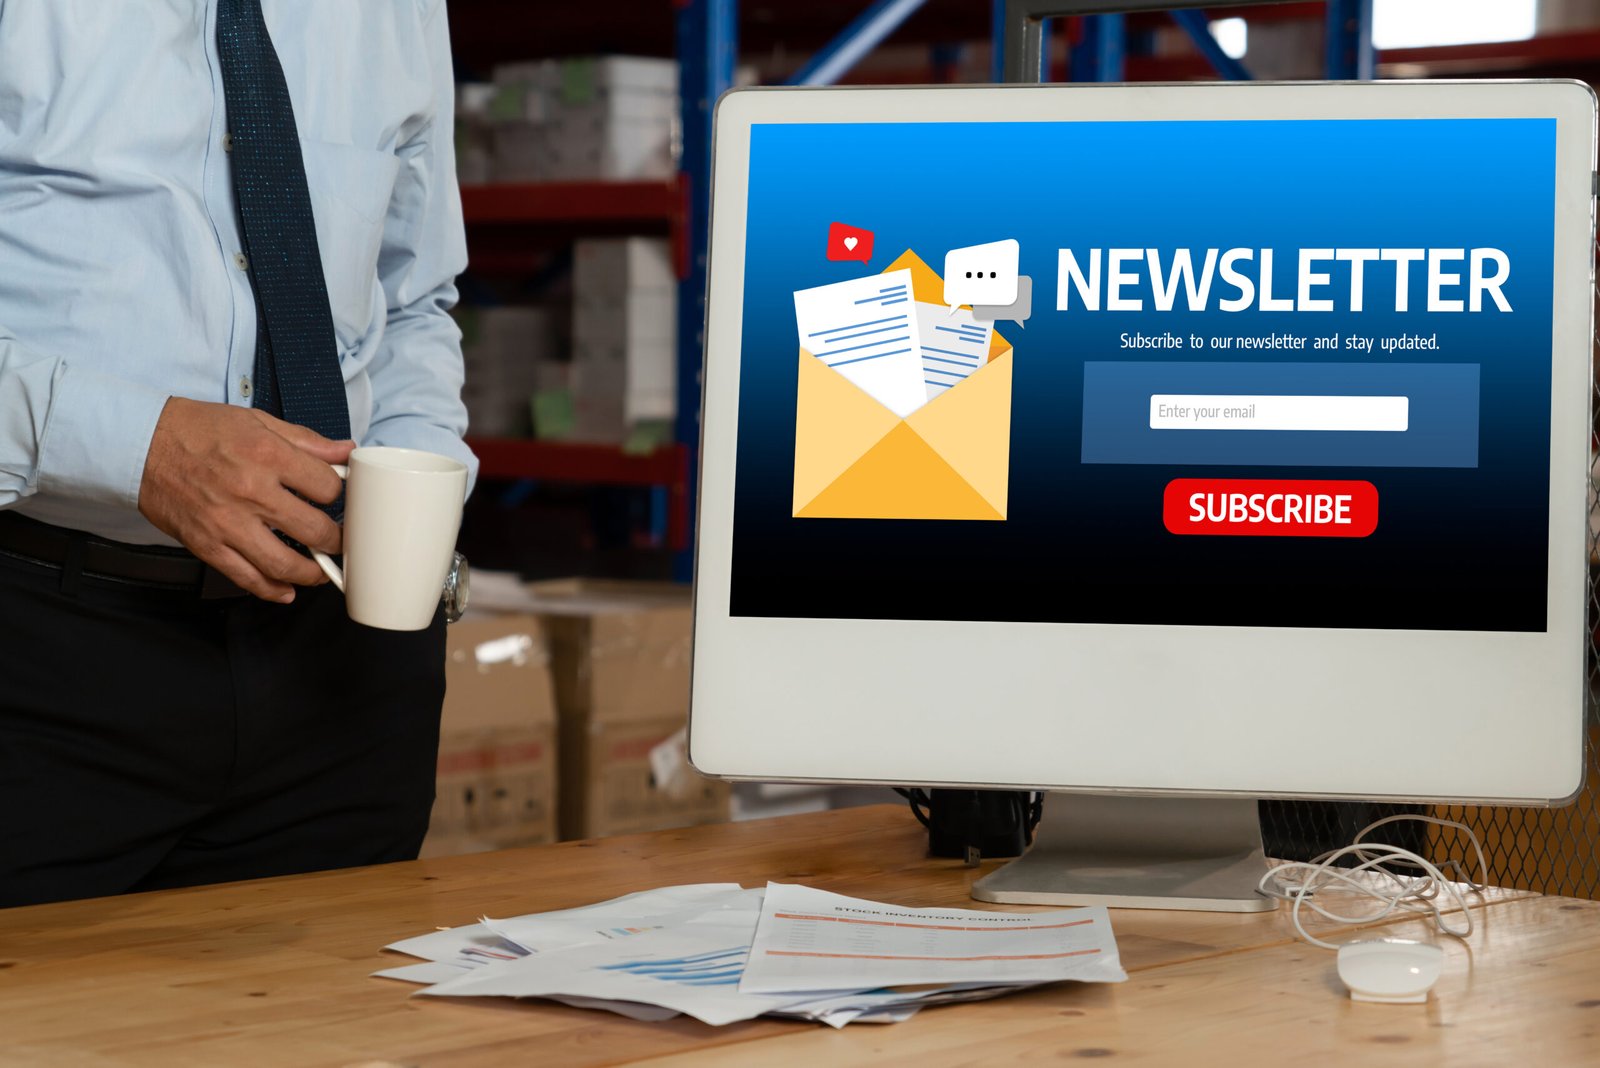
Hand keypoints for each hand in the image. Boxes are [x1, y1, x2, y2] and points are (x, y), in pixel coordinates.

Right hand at [137, 397, 354, 602]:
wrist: (140, 444)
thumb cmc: (198, 429)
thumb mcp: (258, 421)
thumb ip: (307, 440)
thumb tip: (346, 451)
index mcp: (269, 455)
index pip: (328, 487)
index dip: (340, 495)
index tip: (338, 500)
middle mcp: (252, 491)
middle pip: (316, 530)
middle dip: (336, 540)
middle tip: (339, 541)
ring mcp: (228, 522)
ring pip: (285, 564)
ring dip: (312, 574)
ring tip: (320, 571)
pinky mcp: (206, 544)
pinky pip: (246, 577)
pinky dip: (272, 590)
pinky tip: (286, 591)